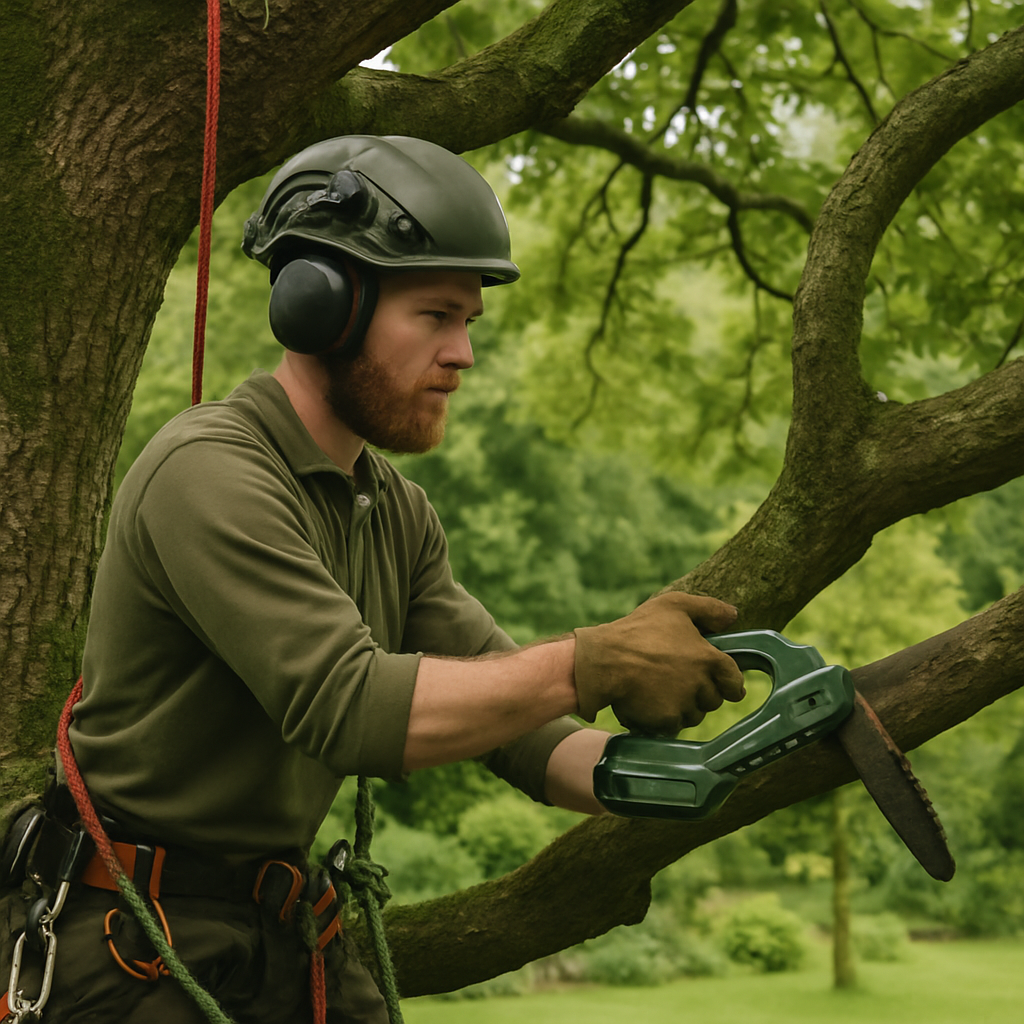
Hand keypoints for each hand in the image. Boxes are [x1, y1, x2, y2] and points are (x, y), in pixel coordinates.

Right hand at [573, 592, 745, 734]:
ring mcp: (683, 705)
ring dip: (685, 707)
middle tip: (681, 680)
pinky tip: (652, 703)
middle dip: (702, 692)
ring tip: (664, 691)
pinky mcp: (666, 721)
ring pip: (694, 715)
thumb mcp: (674, 605)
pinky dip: (666, 718)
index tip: (725, 685)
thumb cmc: (639, 629)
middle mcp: (701, 685)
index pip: (734, 680)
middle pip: (713, 699)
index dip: (731, 683)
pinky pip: (674, 726)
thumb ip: (708, 609)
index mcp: (709, 658)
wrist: (605, 660)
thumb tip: (733, 616)